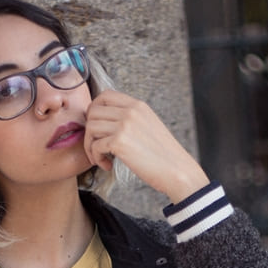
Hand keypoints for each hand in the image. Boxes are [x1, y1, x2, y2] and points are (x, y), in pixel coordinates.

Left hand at [84, 90, 209, 202]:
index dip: (94, 110)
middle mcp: (130, 111)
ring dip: (91, 146)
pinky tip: (107, 165)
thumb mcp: (150, 127)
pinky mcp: (120, 142)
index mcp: (138, 105)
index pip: (105, 96)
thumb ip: (131, 120)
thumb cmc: (165, 156)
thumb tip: (110, 124)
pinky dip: (96, 158)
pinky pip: (95, 146)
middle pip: (93, 111)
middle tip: (96, 146)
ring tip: (101, 158)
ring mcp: (124, 125)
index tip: (97, 127)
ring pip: (91, 128)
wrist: (178, 171)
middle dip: (89, 131)